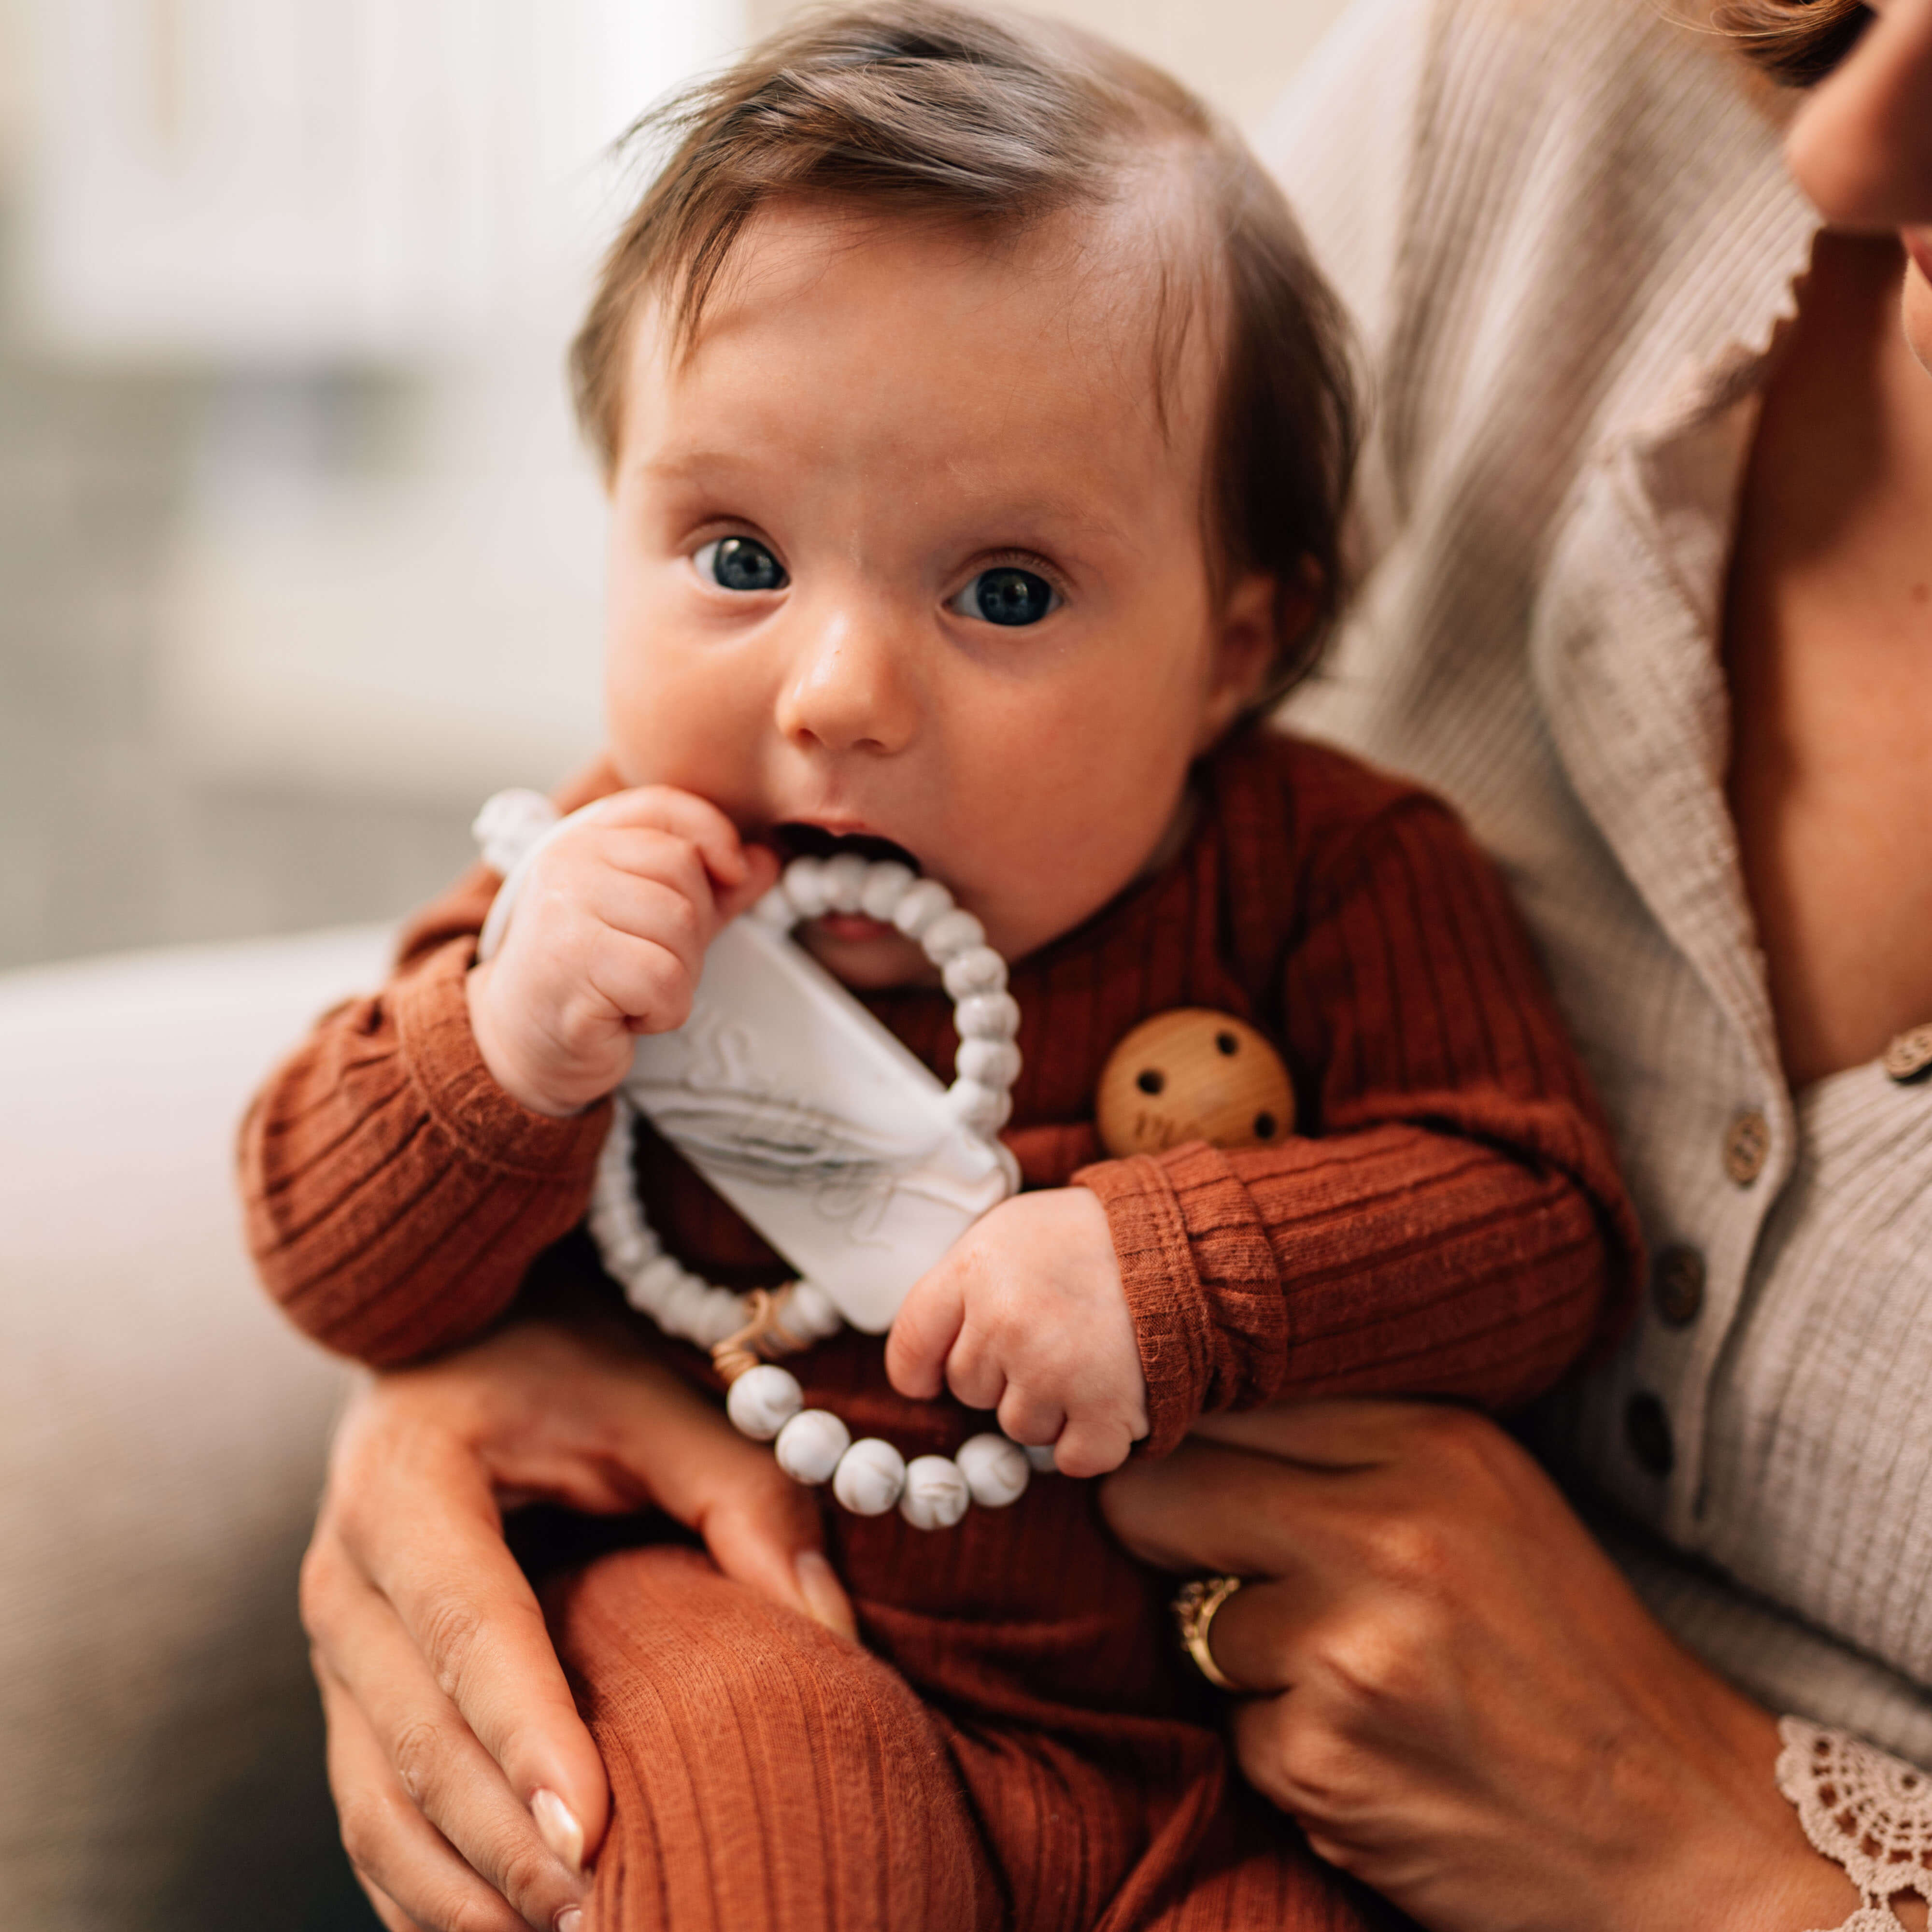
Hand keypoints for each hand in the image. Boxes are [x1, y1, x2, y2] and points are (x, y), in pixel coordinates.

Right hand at [301, 1314, 854, 1931]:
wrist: (451, 1346)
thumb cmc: (562, 1361)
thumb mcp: (654, 1399)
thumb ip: (741, 1497)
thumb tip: (828, 1632)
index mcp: (406, 1484)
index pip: (467, 1625)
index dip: (526, 1732)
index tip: (593, 1832)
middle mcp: (343, 1577)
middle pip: (415, 1737)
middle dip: (507, 1845)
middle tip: (607, 1919)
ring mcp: (331, 1651)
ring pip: (377, 1804)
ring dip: (465, 1893)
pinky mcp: (347, 1699)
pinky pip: (370, 1820)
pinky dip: (427, 1895)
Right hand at [466, 786, 778, 1116]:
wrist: (524, 1046)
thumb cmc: (591, 980)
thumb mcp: (653, 922)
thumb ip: (709, 888)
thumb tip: (766, 859)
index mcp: (583, 838)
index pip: (665, 806)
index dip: (713, 835)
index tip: (733, 872)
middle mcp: (567, 861)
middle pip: (683, 872)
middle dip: (692, 930)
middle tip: (650, 964)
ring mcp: (564, 907)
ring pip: (679, 925)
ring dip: (677, 975)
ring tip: (634, 990)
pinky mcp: (572, 961)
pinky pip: (664, 977)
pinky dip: (662, 1009)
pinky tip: (627, 1014)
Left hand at [885, 1187, 1147, 1476]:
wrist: (1180, 1244)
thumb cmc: (1084, 1239)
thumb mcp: (1005, 1232)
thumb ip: (956, 1289)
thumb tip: (919, 1366)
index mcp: (974, 1271)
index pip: (910, 1346)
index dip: (922, 1368)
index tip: (934, 1373)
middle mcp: (1007, 1322)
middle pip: (968, 1389)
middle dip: (1003, 1371)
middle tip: (1051, 1330)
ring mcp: (1055, 1370)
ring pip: (1018, 1427)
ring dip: (1049, 1405)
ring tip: (1084, 1352)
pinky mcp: (1106, 1409)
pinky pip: (1073, 1459)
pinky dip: (1091, 1440)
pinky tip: (1106, 1396)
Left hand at [1101, 1402, 1883, 1931]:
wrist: (1681, 1829)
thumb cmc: (1569, 1657)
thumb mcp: (1483, 1502)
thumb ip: (1349, 1454)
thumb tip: (1181, 1428)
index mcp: (1431, 1444)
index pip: (1222, 1407)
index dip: (1175, 1447)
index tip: (1168, 1471)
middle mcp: (1386, 1531)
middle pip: (1163, 1498)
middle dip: (1163, 1535)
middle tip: (1218, 1571)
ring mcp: (1348, 1650)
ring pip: (1196, 1628)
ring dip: (1251, 1666)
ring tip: (1365, 1687)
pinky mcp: (1322, 1759)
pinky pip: (1237, 1733)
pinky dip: (1289, 1751)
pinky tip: (1382, 1758)